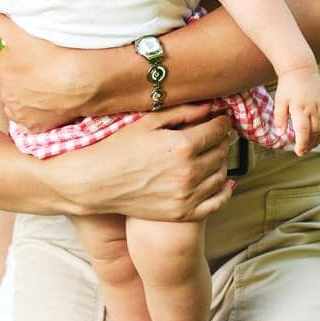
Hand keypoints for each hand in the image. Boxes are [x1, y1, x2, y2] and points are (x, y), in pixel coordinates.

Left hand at [0, 4, 93, 129]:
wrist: (84, 82)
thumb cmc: (53, 52)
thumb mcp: (21, 31)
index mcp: (2, 70)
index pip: (10, 61)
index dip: (26, 55)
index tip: (42, 52)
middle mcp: (6, 95)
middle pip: (15, 81)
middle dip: (27, 76)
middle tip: (49, 67)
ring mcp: (21, 114)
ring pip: (23, 101)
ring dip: (33, 95)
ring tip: (54, 84)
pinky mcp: (36, 128)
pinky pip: (35, 119)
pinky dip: (42, 112)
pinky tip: (54, 102)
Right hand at [58, 103, 233, 220]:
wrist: (95, 182)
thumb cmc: (118, 147)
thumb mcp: (148, 122)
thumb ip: (182, 112)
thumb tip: (210, 107)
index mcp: (183, 146)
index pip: (218, 130)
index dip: (221, 121)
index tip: (218, 118)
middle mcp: (189, 173)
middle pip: (222, 152)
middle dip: (221, 139)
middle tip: (215, 133)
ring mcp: (186, 196)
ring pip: (222, 175)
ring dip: (222, 162)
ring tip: (212, 153)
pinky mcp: (181, 213)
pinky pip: (215, 203)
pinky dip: (224, 192)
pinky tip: (223, 182)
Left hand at [274, 66, 319, 154]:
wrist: (301, 69)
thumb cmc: (288, 86)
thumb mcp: (280, 101)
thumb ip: (279, 118)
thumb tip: (280, 134)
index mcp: (300, 108)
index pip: (303, 131)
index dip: (302, 144)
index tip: (298, 152)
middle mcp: (314, 108)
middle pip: (315, 133)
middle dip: (309, 144)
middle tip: (302, 151)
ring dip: (318, 140)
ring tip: (310, 146)